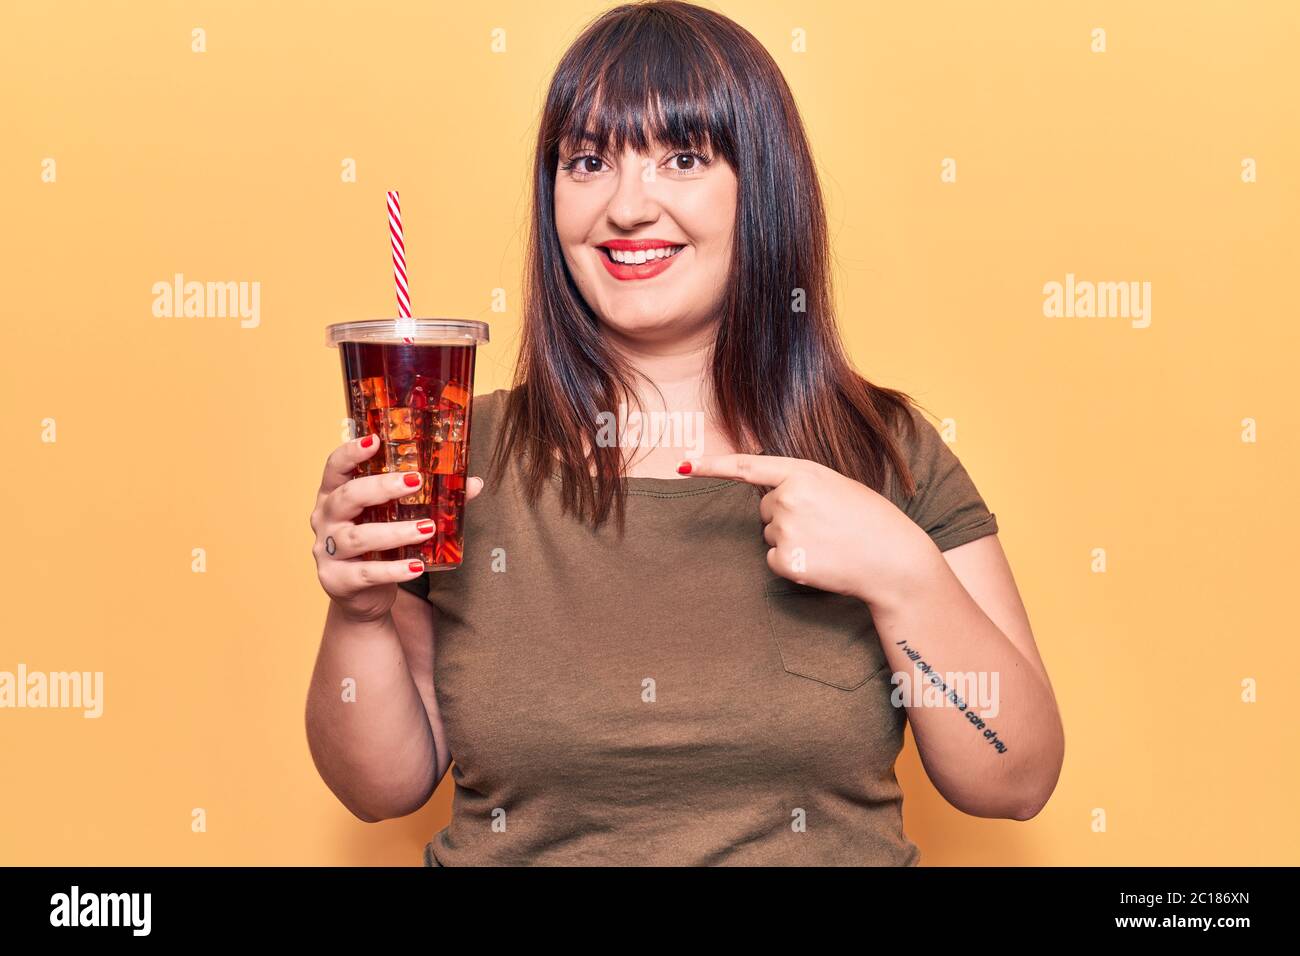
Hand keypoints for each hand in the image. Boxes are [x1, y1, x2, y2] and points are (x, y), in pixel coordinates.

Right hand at [310, 433, 483, 623]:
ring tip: (427, 528)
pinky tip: (416, 566)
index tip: (375, 440)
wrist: (362, 593)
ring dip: (394, 532)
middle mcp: (324, 519)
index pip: (334, 467)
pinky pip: (366, 573)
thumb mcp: (394, 517)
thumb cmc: (378, 544)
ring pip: (357, 537)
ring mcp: (326, 551)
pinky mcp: (337, 580)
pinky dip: (393, 569)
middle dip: (381, 487)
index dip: (351, 452)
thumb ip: (428, 498)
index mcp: (333, 494)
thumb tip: (472, 484)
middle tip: (415, 482)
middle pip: (346, 497)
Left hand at [680, 454, 935, 608]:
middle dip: (787, 516)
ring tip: (828, 542)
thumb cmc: (870, 520)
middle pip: (764, 508)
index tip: (688, 465)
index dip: (715, 465)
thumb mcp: (837, 486)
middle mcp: (788, 497)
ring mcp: (785, 529)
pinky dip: (792, 563)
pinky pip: (773, 560)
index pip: (749, 466)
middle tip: (824, 525)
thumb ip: (801, 483)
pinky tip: (820, 561)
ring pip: (770, 534)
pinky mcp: (785, 560)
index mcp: (803, 472)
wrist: (893, 559)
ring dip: (792, 539)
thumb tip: (769, 495)